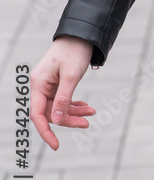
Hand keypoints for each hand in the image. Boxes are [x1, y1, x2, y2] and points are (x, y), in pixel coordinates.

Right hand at [30, 36, 96, 150]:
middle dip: (68, 119)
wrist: (81, 34)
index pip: (38, 114)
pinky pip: (63, 99)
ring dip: (74, 112)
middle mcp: (41, 85)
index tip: (56, 145)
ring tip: (90, 114)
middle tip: (86, 124)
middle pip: (50, 112)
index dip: (46, 131)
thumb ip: (63, 99)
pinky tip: (86, 107)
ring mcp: (49, 84)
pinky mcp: (58, 82)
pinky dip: (74, 104)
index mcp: (39, 83)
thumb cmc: (75, 51)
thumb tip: (57, 121)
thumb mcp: (71, 76)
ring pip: (59, 106)